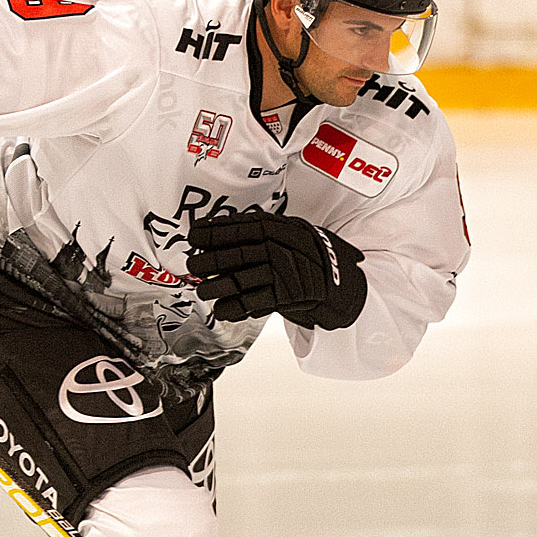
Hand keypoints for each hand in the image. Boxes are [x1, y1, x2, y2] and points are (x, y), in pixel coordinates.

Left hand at [187, 209, 366, 331]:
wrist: (343, 285)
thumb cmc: (311, 259)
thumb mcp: (292, 236)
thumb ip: (263, 235)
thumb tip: (219, 235)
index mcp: (284, 228)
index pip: (245, 226)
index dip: (217, 230)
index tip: (195, 234)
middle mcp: (286, 247)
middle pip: (241, 252)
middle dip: (212, 259)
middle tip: (193, 264)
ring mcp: (288, 272)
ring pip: (244, 279)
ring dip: (218, 287)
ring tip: (202, 290)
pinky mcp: (290, 296)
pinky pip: (256, 301)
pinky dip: (236, 307)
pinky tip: (222, 310)